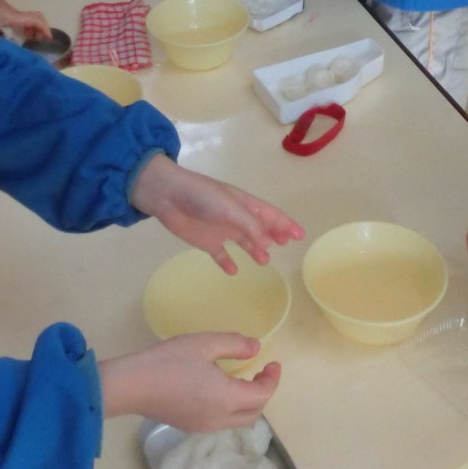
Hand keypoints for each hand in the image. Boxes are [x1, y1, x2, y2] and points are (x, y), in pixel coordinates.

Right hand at [100, 334, 280, 431]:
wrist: (131, 385)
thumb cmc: (169, 361)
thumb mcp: (204, 344)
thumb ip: (234, 345)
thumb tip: (256, 348)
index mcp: (226, 399)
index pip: (262, 396)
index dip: (272, 380)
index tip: (272, 362)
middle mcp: (219, 419)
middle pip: (253, 414)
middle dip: (263, 393)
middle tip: (260, 371)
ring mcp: (203, 426)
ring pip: (238, 420)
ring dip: (247, 402)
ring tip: (242, 378)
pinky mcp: (189, 426)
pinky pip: (221, 421)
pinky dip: (231, 407)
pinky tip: (219, 387)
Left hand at [131, 154, 303, 271]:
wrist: (168, 196)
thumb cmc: (202, 197)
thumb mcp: (230, 208)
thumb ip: (250, 226)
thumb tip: (269, 244)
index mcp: (244, 204)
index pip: (270, 214)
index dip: (285, 224)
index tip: (299, 235)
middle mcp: (235, 217)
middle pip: (260, 228)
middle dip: (274, 234)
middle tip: (286, 244)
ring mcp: (221, 229)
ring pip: (244, 241)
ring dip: (255, 250)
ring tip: (265, 261)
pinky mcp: (206, 241)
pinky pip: (220, 254)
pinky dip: (227, 262)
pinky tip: (233, 271)